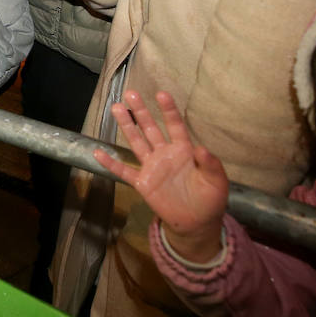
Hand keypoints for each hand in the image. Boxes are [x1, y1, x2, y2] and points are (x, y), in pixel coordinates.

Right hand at [93, 90, 228, 262]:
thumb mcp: (217, 182)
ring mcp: (152, 167)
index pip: (175, 126)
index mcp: (184, 150)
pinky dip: (111, 163)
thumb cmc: (210, 199)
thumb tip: (201, 148)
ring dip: (127, 126)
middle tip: (131, 93)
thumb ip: (210, 165)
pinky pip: (124, 171)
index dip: (168, 111)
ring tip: (116, 108)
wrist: (197, 223)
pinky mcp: (142, 183)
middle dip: (141, 111)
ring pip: (136, 142)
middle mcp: (165, 154)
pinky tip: (98, 152)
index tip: (161, 94)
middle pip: (150, 129)